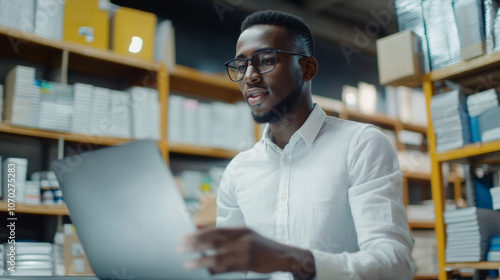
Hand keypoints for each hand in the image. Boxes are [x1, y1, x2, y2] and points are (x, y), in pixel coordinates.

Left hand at [178, 227, 315, 278]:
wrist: (282, 255)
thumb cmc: (261, 244)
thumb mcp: (247, 233)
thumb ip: (229, 234)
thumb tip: (207, 234)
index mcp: (241, 229)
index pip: (216, 230)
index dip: (199, 234)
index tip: (185, 236)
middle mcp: (242, 239)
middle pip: (214, 242)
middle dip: (195, 245)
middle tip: (181, 248)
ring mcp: (245, 253)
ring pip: (218, 257)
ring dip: (201, 260)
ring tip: (188, 263)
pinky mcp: (248, 265)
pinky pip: (227, 269)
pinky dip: (214, 270)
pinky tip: (205, 271)